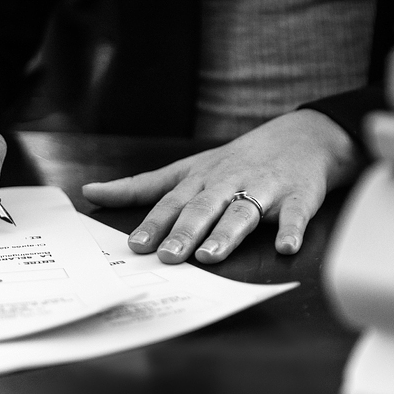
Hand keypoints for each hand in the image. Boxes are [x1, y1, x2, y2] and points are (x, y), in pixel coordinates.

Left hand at [82, 109, 362, 263]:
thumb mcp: (187, 169)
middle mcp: (228, 182)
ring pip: (243, 211)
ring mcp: (264, 188)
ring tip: (210, 255)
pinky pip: (295, 215)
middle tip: (169, 256)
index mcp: (201, 179)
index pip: (173, 202)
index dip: (154, 223)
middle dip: (185, 231)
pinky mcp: (299, 196)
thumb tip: (90, 191)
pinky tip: (285, 248)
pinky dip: (291, 231)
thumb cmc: (236, 161)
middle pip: (204, 208)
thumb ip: (142, 186)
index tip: (137, 245)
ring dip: (226, 233)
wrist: (303, 137)